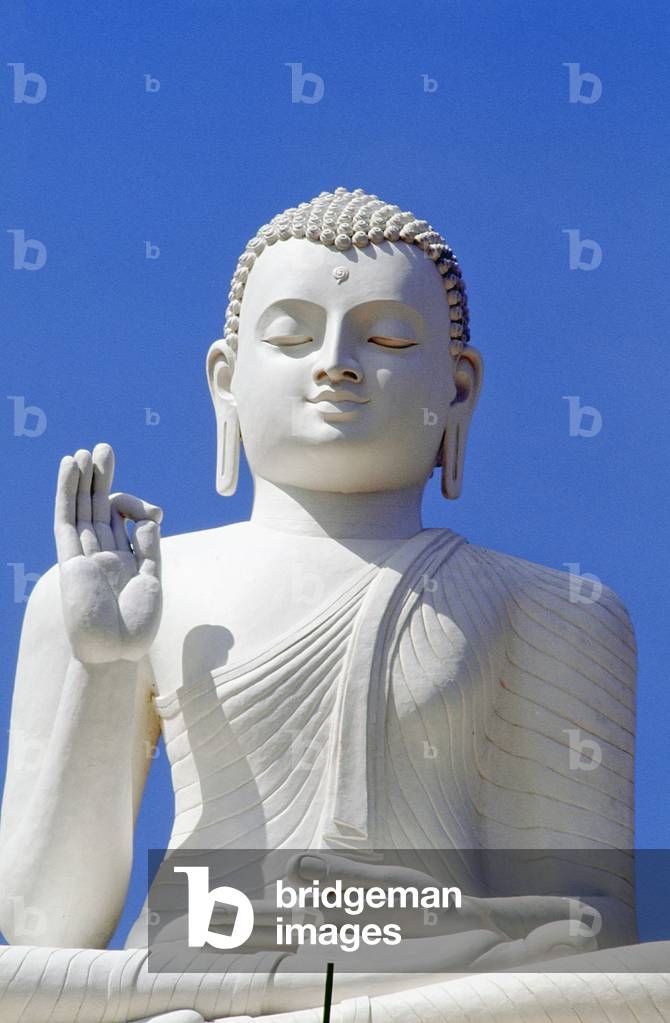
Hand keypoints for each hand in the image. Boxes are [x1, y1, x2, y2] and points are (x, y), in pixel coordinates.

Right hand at [54, 443, 162, 663]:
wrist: (116, 653)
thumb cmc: (138, 625)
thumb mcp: (153, 577)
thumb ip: (149, 544)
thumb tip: (148, 515)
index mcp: (126, 559)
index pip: (124, 519)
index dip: (133, 504)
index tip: (151, 510)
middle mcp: (103, 554)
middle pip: (99, 507)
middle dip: (102, 478)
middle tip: (105, 448)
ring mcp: (85, 555)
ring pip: (81, 509)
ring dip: (82, 479)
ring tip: (85, 451)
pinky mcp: (69, 559)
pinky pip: (65, 520)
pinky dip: (66, 492)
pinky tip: (69, 468)